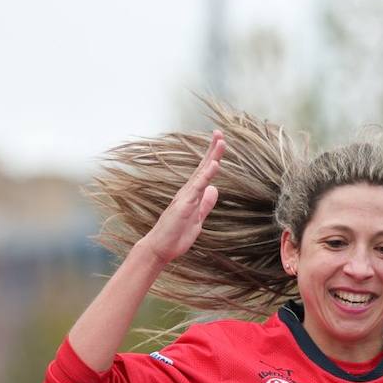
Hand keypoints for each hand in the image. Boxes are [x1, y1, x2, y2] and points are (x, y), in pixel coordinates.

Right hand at [139, 130, 225, 264]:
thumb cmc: (176, 235)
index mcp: (192, 195)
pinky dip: (206, 175)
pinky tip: (214, 165)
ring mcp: (186, 197)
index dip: (213, 157)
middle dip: (213, 150)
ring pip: (201, 173)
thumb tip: (215, 189)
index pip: (205, 172)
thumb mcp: (198, 218)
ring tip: (221, 142)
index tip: (220, 142)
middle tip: (220, 133)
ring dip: (212, 157)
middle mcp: (189, 192)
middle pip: (203, 167)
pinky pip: (197, 188)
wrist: (160, 248)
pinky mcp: (184, 205)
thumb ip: (206, 204)